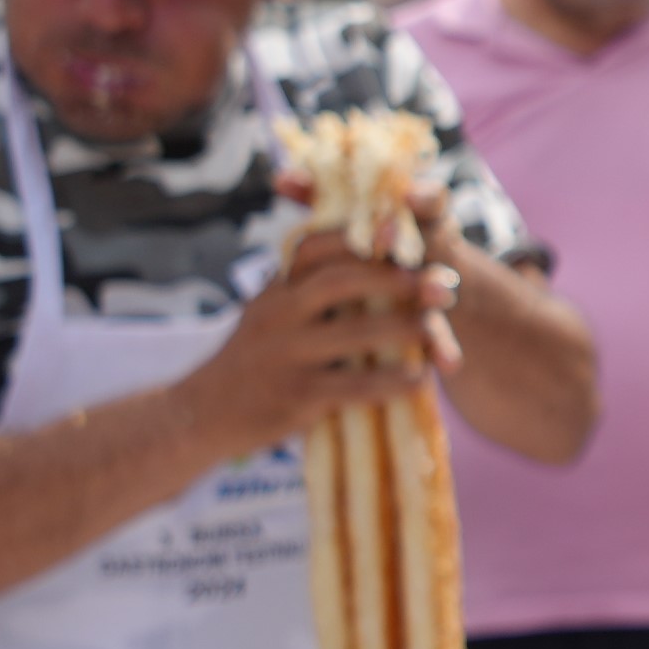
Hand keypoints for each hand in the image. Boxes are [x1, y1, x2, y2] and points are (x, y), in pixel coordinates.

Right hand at [180, 230, 442, 461]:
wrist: (201, 415)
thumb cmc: (253, 359)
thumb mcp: (270, 311)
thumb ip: (308, 286)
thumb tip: (373, 252)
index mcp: (276, 286)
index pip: (320, 245)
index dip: (366, 236)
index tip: (408, 233)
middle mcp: (278, 312)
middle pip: (344, 281)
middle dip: (400, 280)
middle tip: (446, 285)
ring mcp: (286, 354)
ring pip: (357, 333)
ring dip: (408, 330)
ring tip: (441, 332)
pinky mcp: (296, 397)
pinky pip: (356, 384)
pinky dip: (392, 380)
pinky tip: (419, 379)